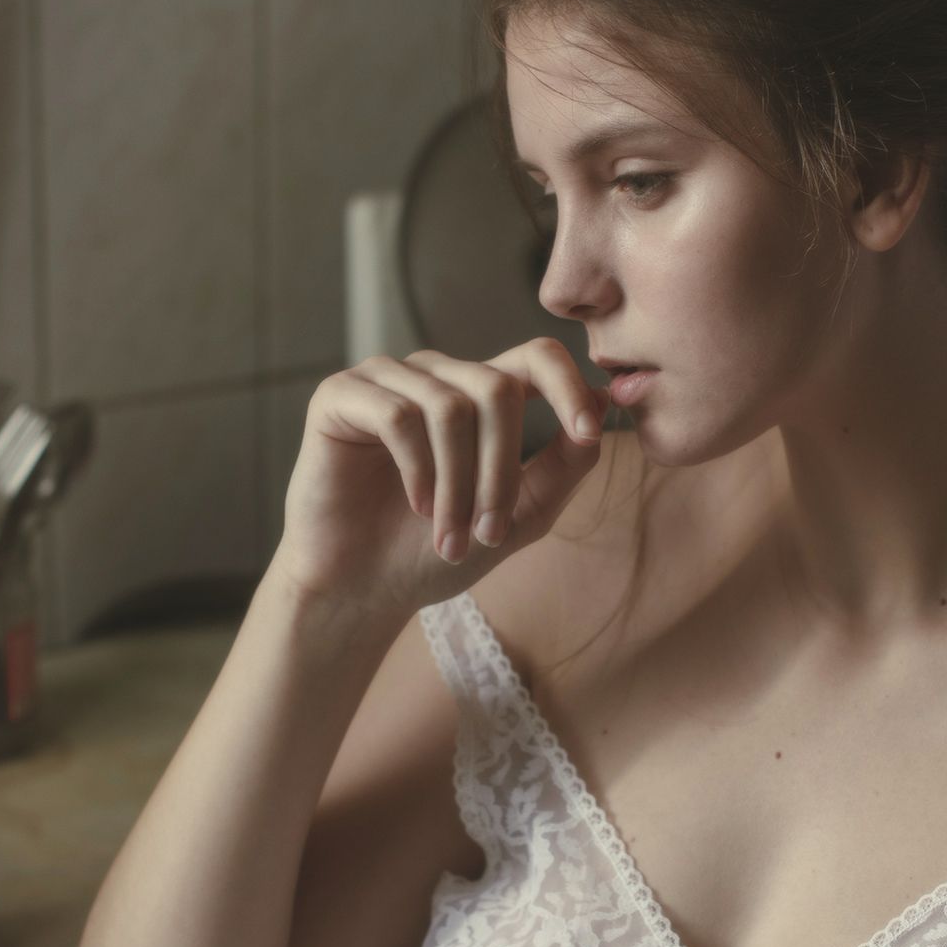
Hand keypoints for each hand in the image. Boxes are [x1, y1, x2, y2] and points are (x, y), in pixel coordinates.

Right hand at [274, 335, 609, 621]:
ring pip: (451, 406)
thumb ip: (564, 464)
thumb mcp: (518, 516)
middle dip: (501, 470)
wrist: (361, 589)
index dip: (567, 386)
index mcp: (478, 395)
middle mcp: (434, 376)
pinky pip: (398, 416)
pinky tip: (414, 507)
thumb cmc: (434, 553)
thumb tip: (606, 402)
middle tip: (489, 536)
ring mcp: (386, 380)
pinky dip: (417, 471)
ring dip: (458, 484)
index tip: (588, 433)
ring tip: (450, 537)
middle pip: (497, 388)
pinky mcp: (340, 395)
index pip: (535, 357)